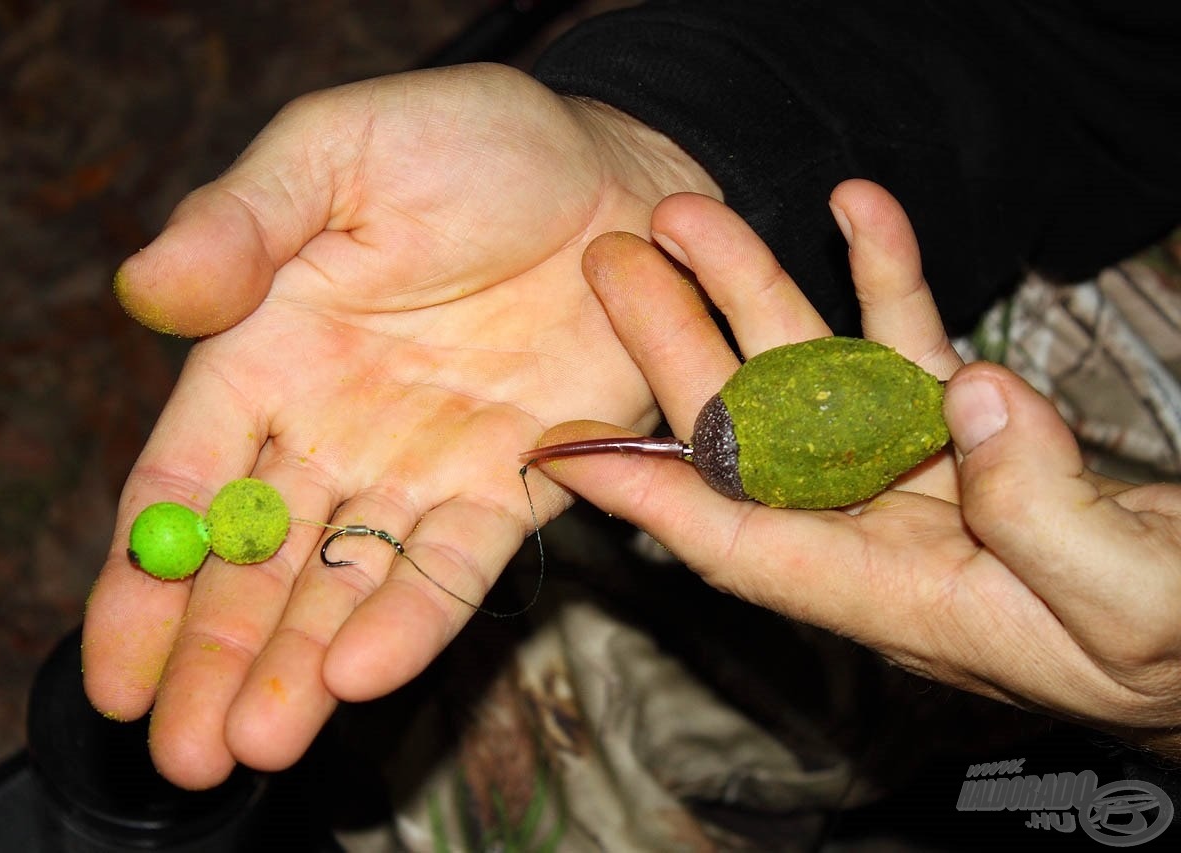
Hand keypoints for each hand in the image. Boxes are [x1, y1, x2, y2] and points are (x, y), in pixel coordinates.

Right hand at [83, 63, 718, 788]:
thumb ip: (241, 220)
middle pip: (257, 564)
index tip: (109, 673)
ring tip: (260, 743)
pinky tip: (367, 674)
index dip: (139, 582)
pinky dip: (416, 617)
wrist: (614, 168)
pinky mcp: (518, 479)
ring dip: (302, 667)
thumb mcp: (334, 150)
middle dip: (214, 657)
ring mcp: (426, 463)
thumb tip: (146, 289)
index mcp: (268, 354)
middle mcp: (336, 428)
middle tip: (181, 751)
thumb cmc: (467, 142)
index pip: (183, 488)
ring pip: (349, 586)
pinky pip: (460, 562)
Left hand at [535, 180, 1180, 756]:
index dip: (647, 496)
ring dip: (759, 291)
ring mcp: (921, 468)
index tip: (560, 448)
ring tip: (696, 216)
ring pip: (814, 371)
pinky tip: (856, 207)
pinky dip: (886, 276)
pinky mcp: (976, 425)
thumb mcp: (1132, 604)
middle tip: (612, 264)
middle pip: (751, 436)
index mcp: (892, 597)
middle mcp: (882, 528)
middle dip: (676, 350)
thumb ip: (1047, 517)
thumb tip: (976, 398)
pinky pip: (912, 343)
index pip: (741, 543)